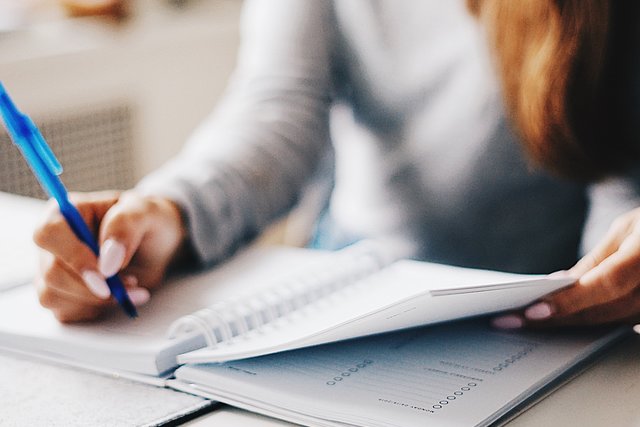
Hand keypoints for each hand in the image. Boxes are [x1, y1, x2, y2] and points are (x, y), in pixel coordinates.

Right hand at [33, 190, 187, 322]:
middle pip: (52, 272)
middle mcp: (53, 242)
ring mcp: (53, 269)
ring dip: (97, 300)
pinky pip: (65, 311)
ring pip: (54, 296)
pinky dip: (95, 310)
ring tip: (130, 286)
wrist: (157, 244)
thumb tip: (107, 261)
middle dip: (93, 286)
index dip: (74, 257)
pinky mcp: (61, 294)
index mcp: (66, 212)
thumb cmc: (147, 221)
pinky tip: (117, 297)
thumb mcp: (145, 213)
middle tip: (131, 282)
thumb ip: (125, 228)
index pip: (49, 234)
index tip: (105, 274)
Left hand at [493, 207, 639, 328]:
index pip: (606, 284)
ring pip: (610, 323)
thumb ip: (597, 260)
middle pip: (603, 311)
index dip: (570, 301)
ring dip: (567, 325)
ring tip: (524, 323)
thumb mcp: (628, 228)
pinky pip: (621, 324)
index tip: (533, 312)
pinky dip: (589, 322)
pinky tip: (559, 321)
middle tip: (510, 321)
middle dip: (555, 318)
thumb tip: (560, 284)